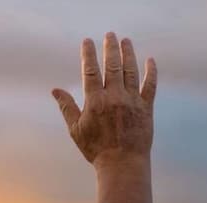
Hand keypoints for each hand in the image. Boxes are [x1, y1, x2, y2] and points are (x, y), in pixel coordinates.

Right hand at [52, 33, 156, 168]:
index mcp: (95, 101)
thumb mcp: (75, 129)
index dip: (88, 54)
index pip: (91, 71)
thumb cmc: (95, 148)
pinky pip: (150, 85)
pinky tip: (150, 61)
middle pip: (112, 66)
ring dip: (129, 54)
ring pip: (130, 71)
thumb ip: (66, 107)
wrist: (121, 163)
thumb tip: (55, 91)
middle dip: (111, 48)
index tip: (87, 42)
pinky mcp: (146, 107)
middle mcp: (114, 96)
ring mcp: (132, 100)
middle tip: (110, 35)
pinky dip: (151, 72)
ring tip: (126, 41)